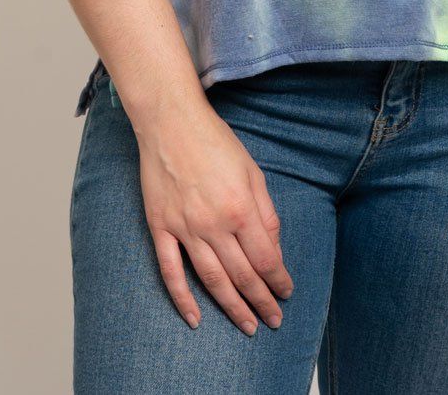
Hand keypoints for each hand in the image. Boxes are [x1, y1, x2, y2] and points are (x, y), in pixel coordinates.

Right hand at [135, 99, 294, 334]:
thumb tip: (274, 249)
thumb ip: (265, 212)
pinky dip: (182, 299)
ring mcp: (184, 228)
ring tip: (247, 326)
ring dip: (232, 307)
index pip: (266, 258)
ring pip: (212, 280)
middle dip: (261, 301)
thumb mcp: (253, 171)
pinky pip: (170, 272)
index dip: (279, 281)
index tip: (286, 293)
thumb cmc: (216, 142)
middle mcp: (214, 224)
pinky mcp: (160, 228)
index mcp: (240, 208)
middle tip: (273, 320)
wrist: (171, 122)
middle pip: (242, 275)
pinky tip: (195, 319)